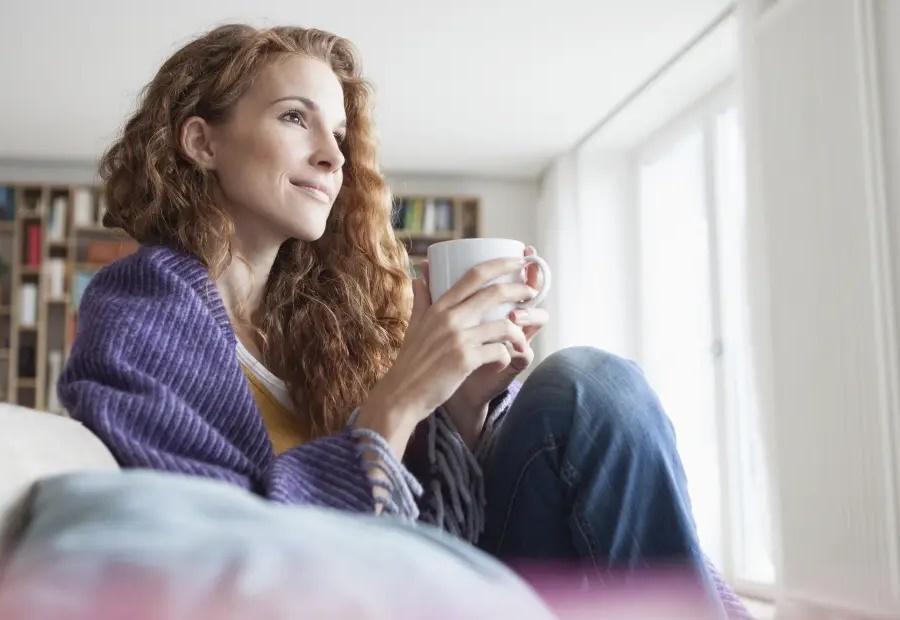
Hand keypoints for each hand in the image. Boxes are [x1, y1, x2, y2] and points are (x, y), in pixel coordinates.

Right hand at [359, 255, 537, 455]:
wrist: (401, 395)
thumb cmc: (411, 361)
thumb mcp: (414, 324)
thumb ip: (422, 299)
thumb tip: (422, 273)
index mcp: (440, 307)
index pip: (474, 274)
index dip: (500, 264)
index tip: (518, 260)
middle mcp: (449, 318)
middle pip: (494, 293)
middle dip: (519, 290)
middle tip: (531, 293)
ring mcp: (458, 339)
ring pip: (503, 325)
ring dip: (518, 333)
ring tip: (521, 340)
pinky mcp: (465, 360)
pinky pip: (500, 352)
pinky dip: (506, 357)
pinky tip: (501, 363)